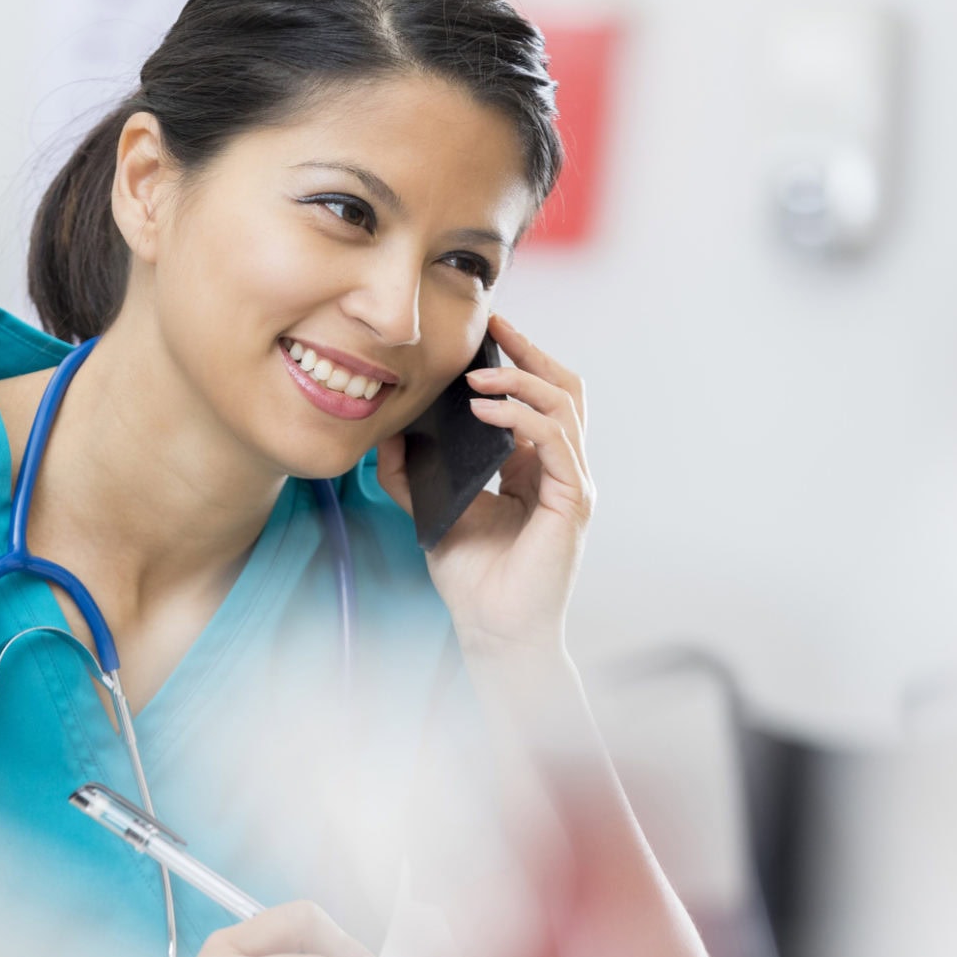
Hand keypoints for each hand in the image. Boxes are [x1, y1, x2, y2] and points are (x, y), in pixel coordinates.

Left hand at [375, 314, 593, 659]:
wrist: (491, 630)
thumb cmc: (471, 578)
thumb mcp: (431, 510)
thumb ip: (411, 473)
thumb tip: (384, 434)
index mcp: (536, 467)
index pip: (540, 398)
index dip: (519, 361)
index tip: (488, 331)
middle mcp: (562, 469)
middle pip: (565, 390)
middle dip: (531, 352)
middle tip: (496, 327)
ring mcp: (572, 483)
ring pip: (565, 406)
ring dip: (521, 380)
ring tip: (476, 374)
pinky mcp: (571, 500)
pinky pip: (555, 441)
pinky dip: (522, 417)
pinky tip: (485, 408)